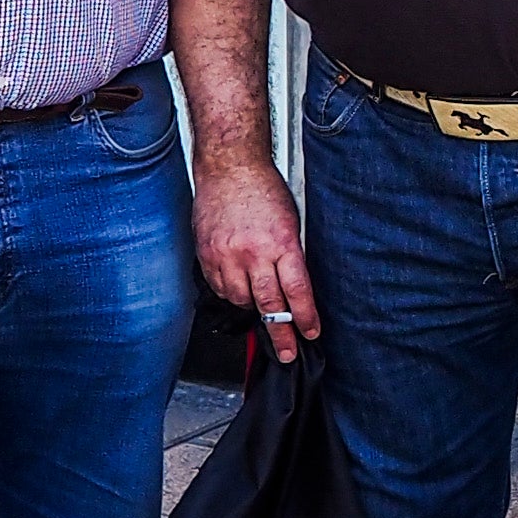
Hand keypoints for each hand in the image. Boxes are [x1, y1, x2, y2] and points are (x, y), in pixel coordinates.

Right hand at [193, 150, 317, 353]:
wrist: (230, 166)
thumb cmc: (263, 188)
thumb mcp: (291, 220)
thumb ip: (291, 255)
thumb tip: (296, 289)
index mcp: (281, 243)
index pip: (297, 291)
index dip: (305, 318)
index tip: (310, 333)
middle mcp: (253, 252)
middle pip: (269, 305)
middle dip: (280, 333)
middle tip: (286, 351)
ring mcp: (227, 255)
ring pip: (241, 300)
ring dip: (252, 309)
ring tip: (261, 310)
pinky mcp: (207, 254)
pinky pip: (219, 287)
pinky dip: (230, 293)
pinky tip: (238, 288)